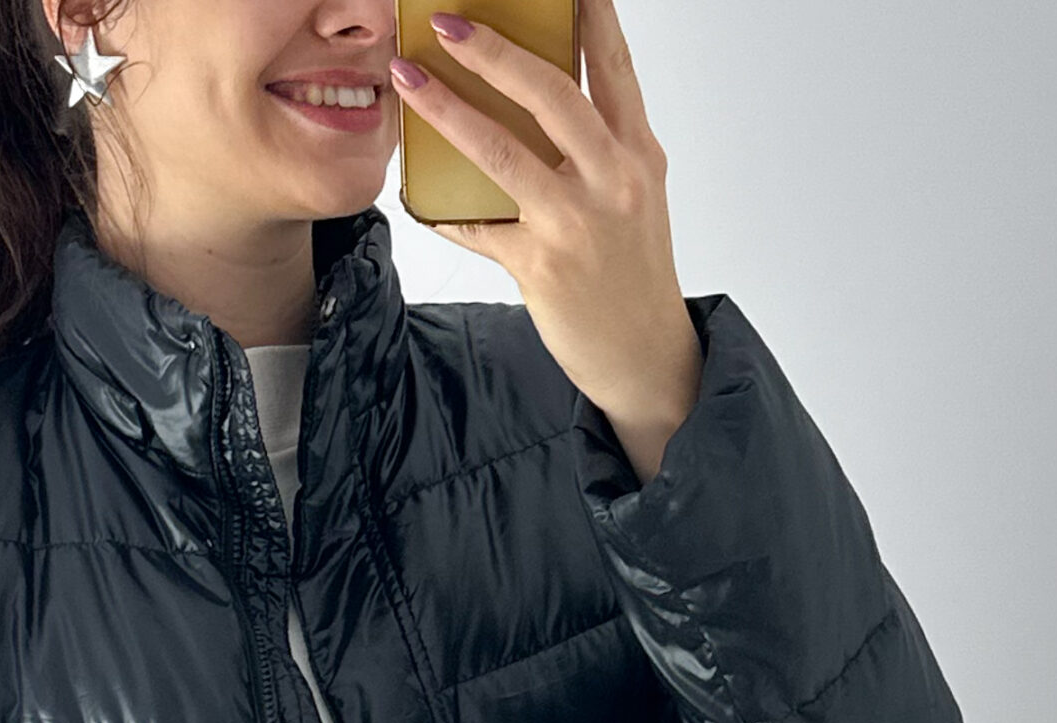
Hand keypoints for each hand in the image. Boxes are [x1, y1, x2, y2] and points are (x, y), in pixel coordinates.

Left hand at [389, 0, 702, 480]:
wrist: (645, 354)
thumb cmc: (633, 271)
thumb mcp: (633, 194)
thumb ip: (598, 145)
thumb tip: (539, 96)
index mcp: (637, 152)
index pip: (613, 65)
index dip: (587, 15)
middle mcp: (612, 179)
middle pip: (551, 94)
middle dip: (494, 50)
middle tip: (448, 23)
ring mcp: (576, 223)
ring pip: (503, 152)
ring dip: (449, 111)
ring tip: (411, 81)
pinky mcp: (541, 265)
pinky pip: (479, 227)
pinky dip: (444, 211)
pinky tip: (417, 195)